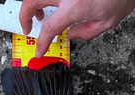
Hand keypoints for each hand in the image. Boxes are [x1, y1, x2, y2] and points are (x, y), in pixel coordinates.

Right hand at [19, 0, 134, 57]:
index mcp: (74, 7)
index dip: (41, 43)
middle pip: (31, 2)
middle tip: (28, 28)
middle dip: (25, 16)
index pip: (49, 29)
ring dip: (34, 4)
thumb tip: (72, 36)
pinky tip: (53, 4)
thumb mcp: (108, 21)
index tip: (39, 51)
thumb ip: (87, 32)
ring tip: (41, 15)